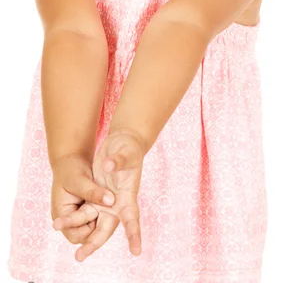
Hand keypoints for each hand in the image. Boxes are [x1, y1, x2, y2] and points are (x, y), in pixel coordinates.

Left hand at [52, 129, 145, 261]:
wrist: (121, 144)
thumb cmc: (129, 149)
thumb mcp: (126, 154)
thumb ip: (118, 162)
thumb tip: (108, 166)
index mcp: (128, 197)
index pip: (132, 218)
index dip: (134, 235)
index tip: (136, 251)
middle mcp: (116, 204)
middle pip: (105, 229)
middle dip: (92, 244)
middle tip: (79, 256)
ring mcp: (104, 201)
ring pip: (91, 222)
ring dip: (79, 233)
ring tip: (62, 238)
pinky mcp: (95, 195)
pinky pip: (85, 212)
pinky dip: (75, 219)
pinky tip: (62, 225)